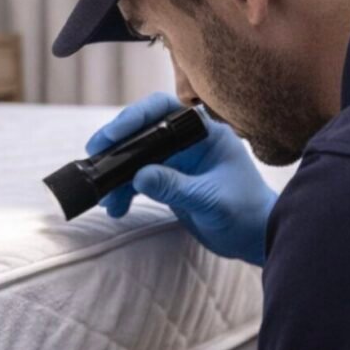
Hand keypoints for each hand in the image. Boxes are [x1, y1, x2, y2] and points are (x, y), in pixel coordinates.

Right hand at [86, 92, 278, 264]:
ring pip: (138, 157)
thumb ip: (175, 186)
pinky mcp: (170, 181)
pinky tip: (116, 206)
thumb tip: (139, 176)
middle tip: (94, 156)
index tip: (112, 136)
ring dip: (118, 174)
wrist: (255, 238)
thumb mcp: (210, 200)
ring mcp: (178, 161)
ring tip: (104, 196)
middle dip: (117, 144)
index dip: (134, 118)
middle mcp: (188, 141)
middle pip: (144, 131)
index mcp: (205, 132)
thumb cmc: (245, 212)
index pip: (164, 111)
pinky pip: (140, 179)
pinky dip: (125, 191)